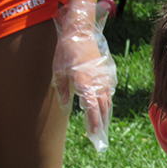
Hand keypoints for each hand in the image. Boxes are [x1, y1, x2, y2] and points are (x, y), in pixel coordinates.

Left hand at [52, 1, 116, 151]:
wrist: (81, 30)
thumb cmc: (66, 49)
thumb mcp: (58, 69)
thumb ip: (63, 89)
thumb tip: (67, 104)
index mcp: (85, 81)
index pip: (91, 107)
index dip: (93, 121)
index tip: (93, 133)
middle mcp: (97, 81)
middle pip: (102, 107)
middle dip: (100, 122)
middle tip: (99, 137)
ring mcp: (104, 76)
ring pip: (107, 100)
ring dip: (104, 113)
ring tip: (102, 126)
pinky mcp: (106, 72)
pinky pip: (108, 90)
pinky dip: (106, 100)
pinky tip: (104, 107)